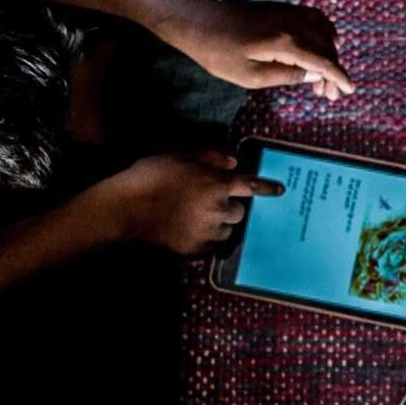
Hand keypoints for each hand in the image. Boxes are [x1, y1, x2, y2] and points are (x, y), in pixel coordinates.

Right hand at [95, 149, 282, 254]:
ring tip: (197, 217)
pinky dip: (207, 239)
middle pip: (239, 212)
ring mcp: (207, 232)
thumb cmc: (150, 176)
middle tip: (209, 201)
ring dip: (220, 224)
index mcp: (217, 184)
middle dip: (230, 206)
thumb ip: (210, 157)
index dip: (266, 188)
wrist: (125, 209)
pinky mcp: (195, 249)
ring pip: (227, 230)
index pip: (250, 186)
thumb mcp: (179, 155)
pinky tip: (191, 231)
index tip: (280, 190)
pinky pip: (212, 245)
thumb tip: (233, 162)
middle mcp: (218, 210)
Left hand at [171, 0, 355, 96]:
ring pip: (324, 31)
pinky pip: (314, 18)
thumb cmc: (219, 53)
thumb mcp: (250, 76)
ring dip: (329, 52)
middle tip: (329, 94)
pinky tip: (320, 45)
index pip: (323, 62)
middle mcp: (293, 24)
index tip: (349, 90)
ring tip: (324, 73)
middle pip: (326, 48)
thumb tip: (311, 75)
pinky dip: (323, 33)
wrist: (199, 21)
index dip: (338, 77)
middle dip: (333, 71)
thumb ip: (285, 75)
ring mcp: (288, 13)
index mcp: (286, 43)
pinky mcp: (281, 8)